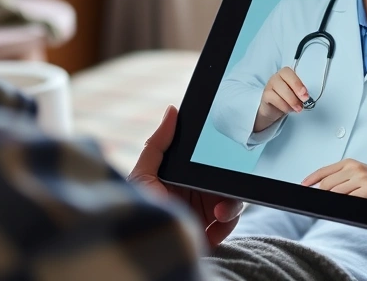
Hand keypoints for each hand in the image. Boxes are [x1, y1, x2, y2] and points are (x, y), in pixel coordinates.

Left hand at [128, 105, 244, 247]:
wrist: (143, 255)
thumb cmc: (135, 213)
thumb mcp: (142, 175)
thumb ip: (157, 145)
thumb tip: (172, 110)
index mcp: (176, 176)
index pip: (202, 159)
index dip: (214, 154)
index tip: (224, 151)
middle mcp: (190, 192)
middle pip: (221, 177)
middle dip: (227, 182)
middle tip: (221, 193)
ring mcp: (200, 212)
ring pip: (231, 198)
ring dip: (230, 206)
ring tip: (218, 214)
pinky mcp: (209, 231)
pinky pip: (230, 221)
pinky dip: (226, 225)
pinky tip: (212, 230)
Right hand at [254, 67, 310, 132]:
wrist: (273, 111)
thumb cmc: (287, 100)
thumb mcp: (296, 95)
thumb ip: (300, 92)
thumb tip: (307, 96)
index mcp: (286, 74)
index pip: (289, 72)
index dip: (298, 81)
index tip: (305, 93)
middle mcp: (277, 77)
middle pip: (285, 76)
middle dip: (296, 88)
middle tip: (304, 100)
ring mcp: (269, 85)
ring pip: (280, 87)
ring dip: (291, 99)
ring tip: (298, 108)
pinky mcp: (265, 95)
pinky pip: (273, 97)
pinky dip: (283, 105)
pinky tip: (288, 110)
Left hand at [301, 159, 366, 200]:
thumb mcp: (356, 171)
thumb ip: (340, 177)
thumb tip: (321, 188)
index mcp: (348, 163)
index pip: (323, 171)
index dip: (311, 180)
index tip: (303, 186)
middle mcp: (354, 168)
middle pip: (327, 184)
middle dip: (322, 194)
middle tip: (322, 201)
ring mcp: (361, 179)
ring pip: (336, 193)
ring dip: (332, 201)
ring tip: (334, 205)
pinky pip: (350, 200)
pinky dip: (344, 205)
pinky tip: (344, 206)